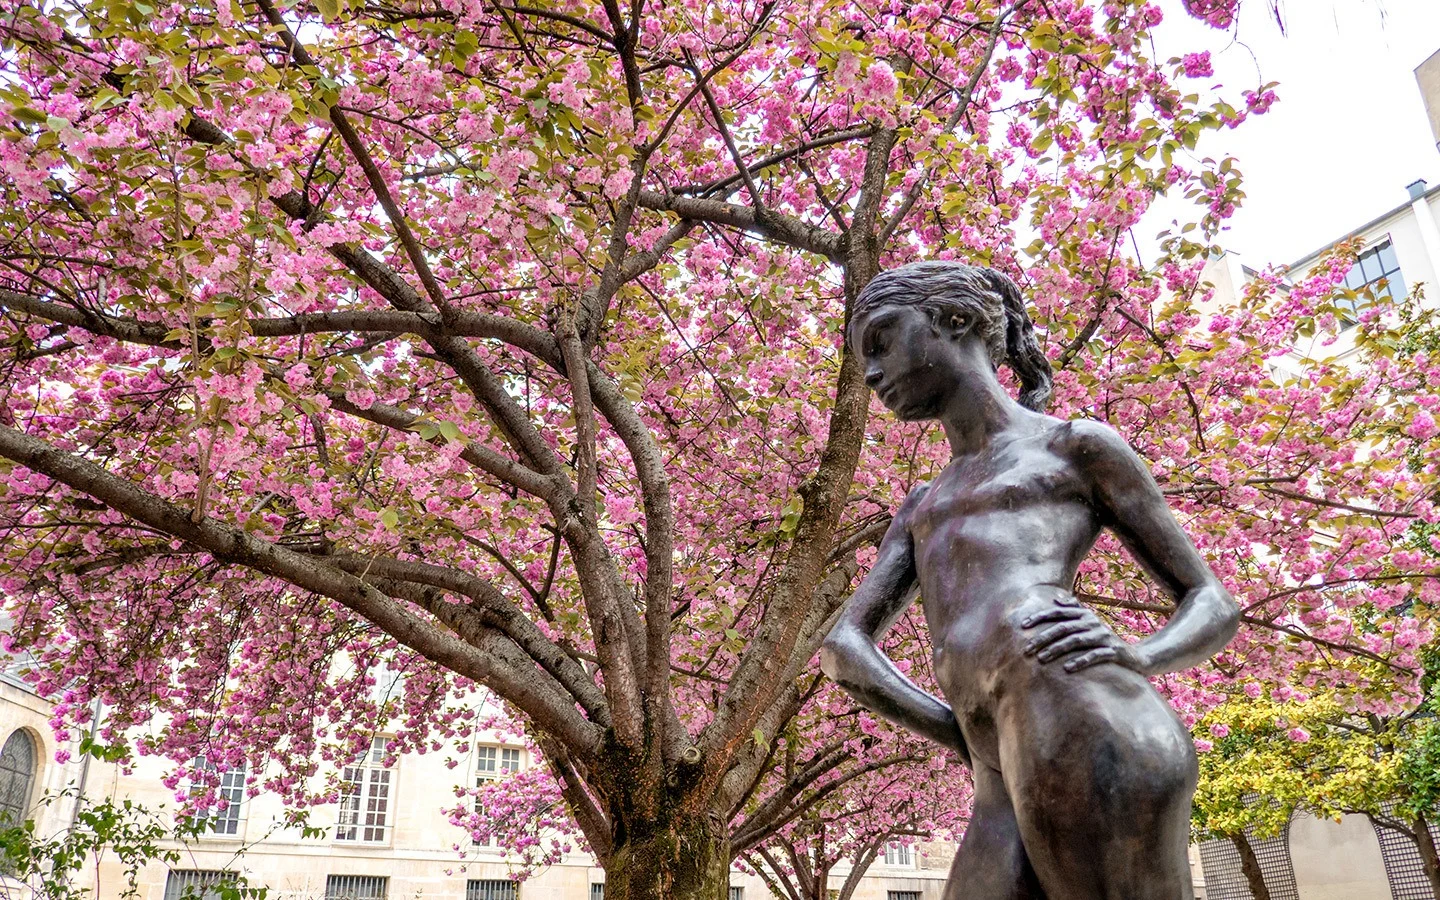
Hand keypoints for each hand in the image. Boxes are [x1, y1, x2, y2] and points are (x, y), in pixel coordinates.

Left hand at [1020, 601, 1140, 673]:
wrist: (1135, 656)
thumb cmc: (1104, 639)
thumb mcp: (1090, 623)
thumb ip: (1074, 610)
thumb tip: (1055, 599)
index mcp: (1085, 615)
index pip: (1058, 613)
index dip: (1040, 617)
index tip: (1023, 625)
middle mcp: (1093, 623)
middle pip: (1063, 628)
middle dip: (1043, 638)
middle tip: (1026, 649)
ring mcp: (1104, 637)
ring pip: (1076, 641)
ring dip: (1057, 650)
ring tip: (1041, 659)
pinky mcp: (1114, 652)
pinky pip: (1095, 656)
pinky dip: (1080, 661)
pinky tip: (1067, 668)